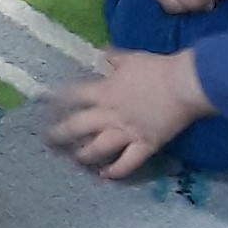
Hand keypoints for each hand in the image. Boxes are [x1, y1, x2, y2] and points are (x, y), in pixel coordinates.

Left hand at [42, 49, 214, 179]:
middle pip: (77, 126)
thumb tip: (102, 52)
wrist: (184, 84)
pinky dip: (115, 171)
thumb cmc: (158, 69)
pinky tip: (105, 175)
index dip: (56, 99)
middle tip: (48, 140)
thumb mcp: (132, 58)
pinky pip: (127, 163)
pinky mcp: (144, 145)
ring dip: (84, 155)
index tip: (43, 104)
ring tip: (76, 159)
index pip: (74, 96)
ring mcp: (126, 132)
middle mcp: (110, 114)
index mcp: (105, 92)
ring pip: (97, 148)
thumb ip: (114, 57)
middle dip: (60, 134)